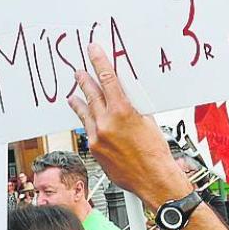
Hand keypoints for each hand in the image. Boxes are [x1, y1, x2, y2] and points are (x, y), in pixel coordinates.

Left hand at [67, 44, 190, 206]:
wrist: (153, 178)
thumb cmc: (155, 152)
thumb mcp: (149, 121)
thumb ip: (133, 106)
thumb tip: (125, 96)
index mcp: (122, 111)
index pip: (107, 78)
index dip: (99, 62)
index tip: (93, 51)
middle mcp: (106, 123)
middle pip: (91, 94)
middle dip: (85, 80)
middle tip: (79, 71)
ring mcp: (97, 137)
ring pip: (85, 113)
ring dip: (79, 101)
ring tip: (73, 95)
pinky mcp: (94, 150)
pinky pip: (88, 130)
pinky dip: (87, 122)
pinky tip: (85, 120)